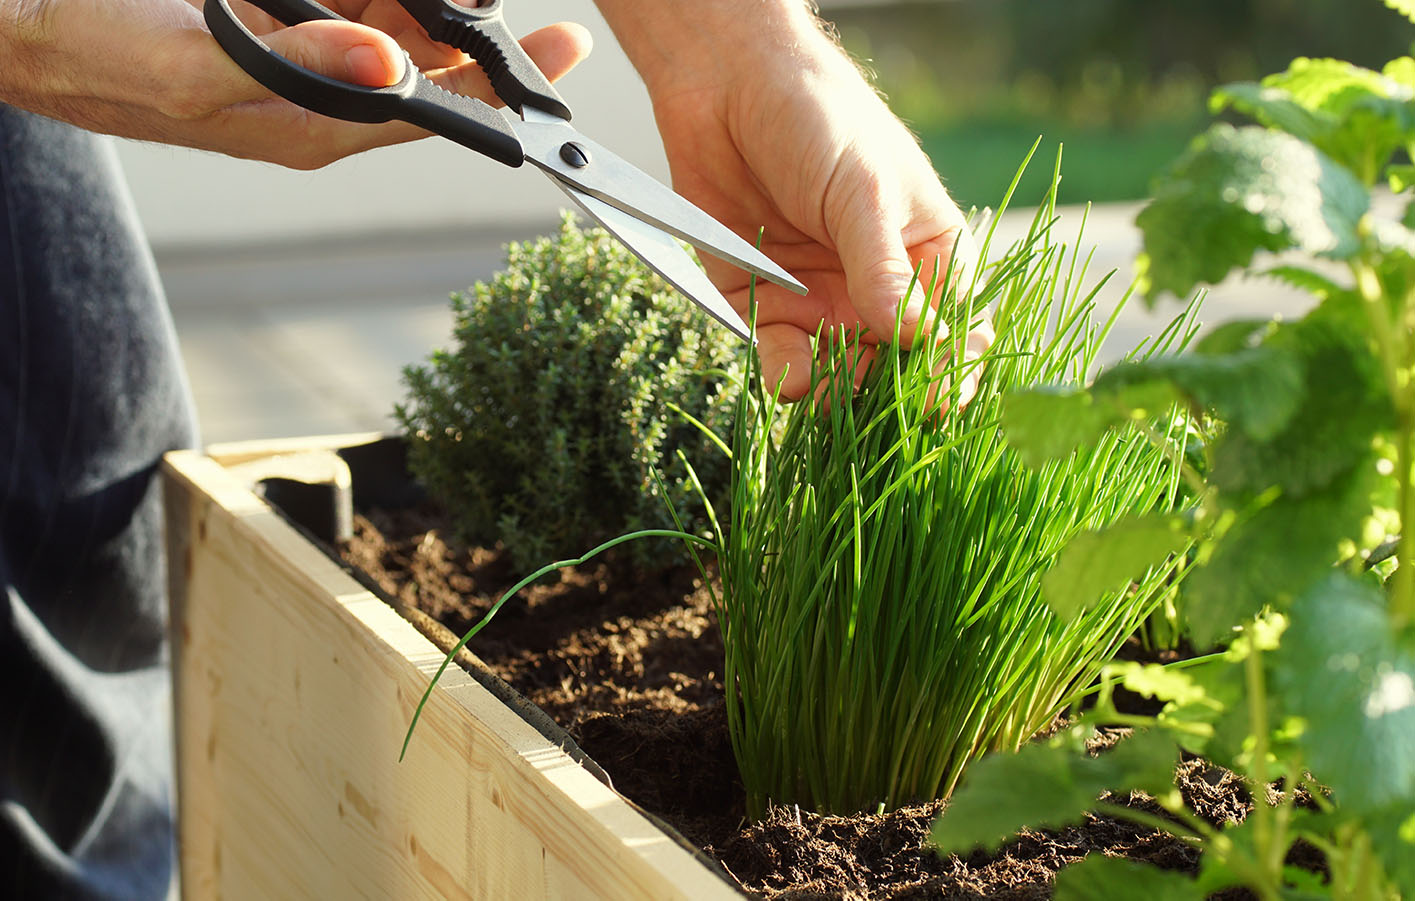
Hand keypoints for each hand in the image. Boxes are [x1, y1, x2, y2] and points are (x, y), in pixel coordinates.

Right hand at [0, 0, 590, 168]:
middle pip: (427, 68)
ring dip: (429, 0)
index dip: (502, 88)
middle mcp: (318, 100)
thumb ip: (298, 70)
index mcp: (310, 128)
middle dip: (475, 29)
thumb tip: (393, 70)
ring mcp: (299, 60)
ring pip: (395, 26)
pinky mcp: (276, 25)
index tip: (565, 49)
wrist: (23, 25)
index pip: (432, 114)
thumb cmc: (93, 53)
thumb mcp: (193, 64)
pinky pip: (350, 3)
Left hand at [595, 0, 991, 401]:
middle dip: (889, 392)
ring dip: (837, 392)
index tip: (941, 395)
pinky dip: (786, 375)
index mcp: (926, 255)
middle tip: (878, 409)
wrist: (725, 87)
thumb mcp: (862, 191)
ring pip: (839, 375)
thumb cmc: (818, 119)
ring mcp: (821, 301)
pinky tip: (790, 377)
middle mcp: (877, 289)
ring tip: (828, 390)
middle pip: (897, 367)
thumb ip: (883, 269)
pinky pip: (780, 357)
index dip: (952, 368)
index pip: (956, 329)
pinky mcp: (763, 305)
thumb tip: (916, 337)